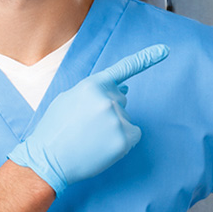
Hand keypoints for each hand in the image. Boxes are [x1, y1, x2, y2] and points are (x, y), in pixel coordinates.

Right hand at [8, 44, 167, 193]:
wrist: (47, 160)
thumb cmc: (55, 130)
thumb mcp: (68, 100)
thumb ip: (96, 91)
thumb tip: (125, 89)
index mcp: (91, 86)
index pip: (123, 69)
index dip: (146, 58)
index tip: (165, 50)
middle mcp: (107, 100)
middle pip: (121, 99)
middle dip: (109, 109)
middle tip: (86, 125)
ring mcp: (117, 119)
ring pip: (126, 118)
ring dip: (113, 127)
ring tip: (90, 138)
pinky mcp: (124, 139)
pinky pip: (133, 134)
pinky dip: (123, 140)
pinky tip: (103, 146)